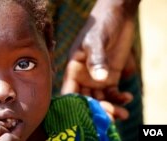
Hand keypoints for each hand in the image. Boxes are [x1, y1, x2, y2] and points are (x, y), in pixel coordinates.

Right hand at [61, 0, 136, 119]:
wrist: (116, 17)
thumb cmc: (99, 25)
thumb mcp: (94, 40)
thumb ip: (96, 59)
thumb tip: (100, 79)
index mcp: (73, 70)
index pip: (69, 93)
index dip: (75, 106)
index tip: (86, 116)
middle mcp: (83, 77)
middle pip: (86, 100)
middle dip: (96, 110)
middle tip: (110, 116)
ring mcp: (97, 78)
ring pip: (100, 99)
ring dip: (110, 108)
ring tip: (122, 113)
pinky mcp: (111, 77)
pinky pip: (113, 93)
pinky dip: (120, 98)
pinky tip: (127, 97)